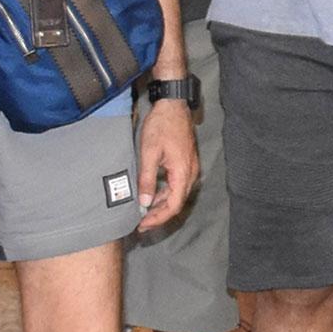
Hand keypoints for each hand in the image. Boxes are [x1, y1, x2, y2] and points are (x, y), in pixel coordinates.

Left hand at [134, 98, 198, 230]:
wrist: (173, 106)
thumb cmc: (161, 126)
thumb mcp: (149, 153)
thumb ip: (147, 179)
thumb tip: (145, 203)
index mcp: (183, 173)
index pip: (173, 205)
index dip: (158, 218)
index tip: (143, 225)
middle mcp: (191, 173)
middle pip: (177, 203)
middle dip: (159, 215)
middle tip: (141, 223)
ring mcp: (191, 168)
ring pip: (178, 194)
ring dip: (162, 205)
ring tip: (145, 212)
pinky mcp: (186, 163)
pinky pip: (177, 184)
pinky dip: (165, 193)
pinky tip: (153, 194)